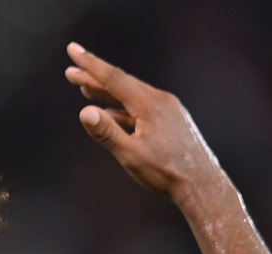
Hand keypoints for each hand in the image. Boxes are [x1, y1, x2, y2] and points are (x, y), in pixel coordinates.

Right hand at [64, 42, 225, 203]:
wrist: (201, 184)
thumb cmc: (166, 173)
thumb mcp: (131, 155)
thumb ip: (107, 133)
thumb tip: (85, 112)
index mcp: (149, 105)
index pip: (113, 78)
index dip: (90, 65)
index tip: (72, 50)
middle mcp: (160, 100)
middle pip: (121, 84)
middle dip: (94, 78)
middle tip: (70, 72)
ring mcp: (167, 109)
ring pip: (131, 95)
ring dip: (107, 92)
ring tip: (86, 88)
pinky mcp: (171, 120)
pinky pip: (140, 108)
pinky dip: (122, 108)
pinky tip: (110, 113)